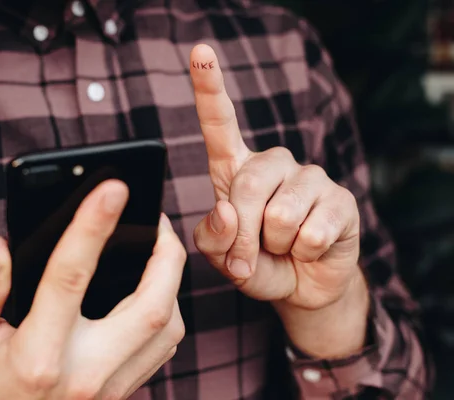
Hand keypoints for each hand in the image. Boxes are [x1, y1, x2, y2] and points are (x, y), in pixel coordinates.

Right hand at [0, 180, 185, 399]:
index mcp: (38, 355)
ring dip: (170, 283)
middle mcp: (85, 373)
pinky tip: (153, 290)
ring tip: (157, 250)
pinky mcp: (122, 391)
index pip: (71, 277)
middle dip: (165, 255)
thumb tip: (0, 244)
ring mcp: (110, 387)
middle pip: (150, 306)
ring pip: (167, 327)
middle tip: (158, 220)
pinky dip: (167, 311)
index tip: (112, 189)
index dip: (92, 227)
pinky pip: (163, 347)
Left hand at [190, 45, 367, 357]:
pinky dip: (304, 254)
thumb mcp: (222, 256)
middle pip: (247, 186)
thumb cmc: (257, 263)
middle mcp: (274, 163)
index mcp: (238, 169)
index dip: (209, 87)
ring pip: (279, 215)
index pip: (220, 124)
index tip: (199, 52)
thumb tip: (227, 212)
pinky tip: (310, 248)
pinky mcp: (341, 199)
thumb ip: (213, 238)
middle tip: (246, 261)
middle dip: (242, 236)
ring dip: (275, 247)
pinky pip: (312, 232)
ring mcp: (310, 177)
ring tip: (283, 247)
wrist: (301, 286)